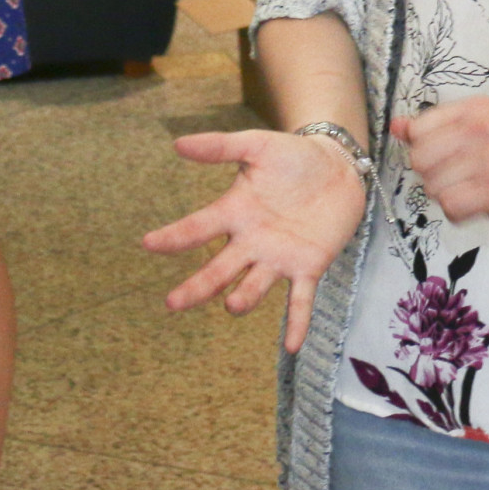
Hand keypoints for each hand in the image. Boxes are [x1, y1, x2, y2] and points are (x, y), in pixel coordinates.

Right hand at [143, 128, 368, 350]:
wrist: (339, 166)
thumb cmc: (294, 156)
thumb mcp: (257, 146)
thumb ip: (220, 147)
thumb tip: (177, 143)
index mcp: (235, 213)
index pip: (199, 227)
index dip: (175, 236)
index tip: (149, 243)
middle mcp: (251, 242)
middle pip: (219, 270)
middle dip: (198, 286)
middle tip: (174, 302)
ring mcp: (278, 258)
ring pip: (254, 286)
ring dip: (244, 298)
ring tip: (232, 305)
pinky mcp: (309, 267)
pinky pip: (300, 301)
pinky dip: (296, 323)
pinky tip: (291, 346)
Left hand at [400, 98, 488, 246]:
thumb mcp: (478, 137)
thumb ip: (435, 131)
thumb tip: (396, 125)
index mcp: (476, 108)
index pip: (418, 130)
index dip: (427, 152)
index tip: (454, 158)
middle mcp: (482, 126)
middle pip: (419, 159)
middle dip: (435, 178)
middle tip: (467, 179)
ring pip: (432, 186)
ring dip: (450, 197)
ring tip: (478, 192)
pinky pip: (450, 207)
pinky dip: (461, 215)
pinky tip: (482, 207)